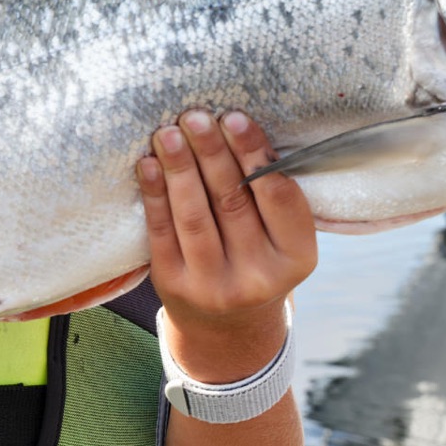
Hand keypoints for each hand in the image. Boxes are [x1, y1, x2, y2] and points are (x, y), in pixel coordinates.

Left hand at [138, 110, 316, 383]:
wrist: (229, 330)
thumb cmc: (259, 260)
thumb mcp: (282, 239)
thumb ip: (270, 195)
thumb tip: (234, 126)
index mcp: (296, 258)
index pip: (278, 197)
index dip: (255, 154)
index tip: (235, 117)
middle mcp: (258, 277)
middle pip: (232, 201)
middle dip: (211, 152)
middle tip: (196, 115)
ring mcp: (213, 286)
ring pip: (194, 215)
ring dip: (179, 168)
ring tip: (168, 131)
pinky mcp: (174, 286)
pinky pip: (161, 232)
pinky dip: (154, 194)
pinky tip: (148, 164)